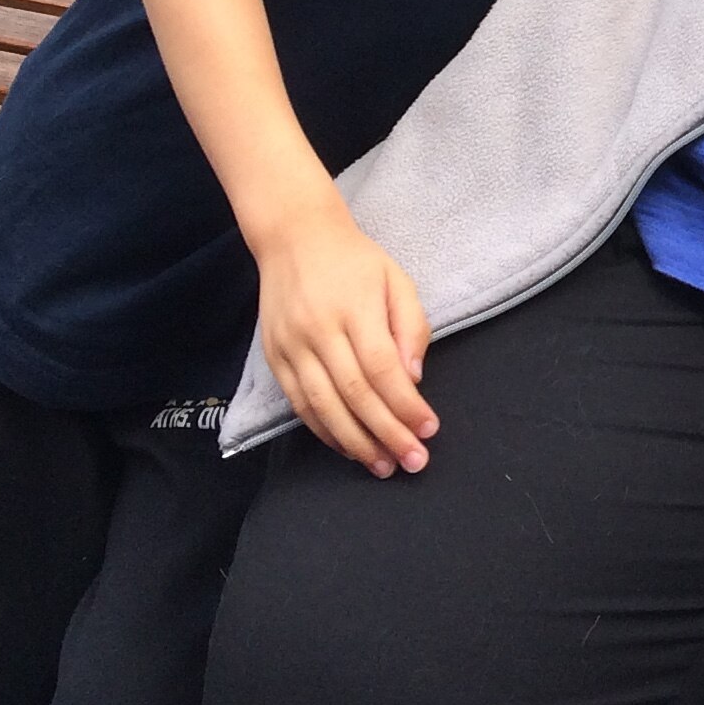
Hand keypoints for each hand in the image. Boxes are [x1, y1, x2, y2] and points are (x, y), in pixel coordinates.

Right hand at [255, 196, 436, 476]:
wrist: (294, 238)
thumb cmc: (355, 261)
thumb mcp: (396, 279)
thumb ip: (411, 327)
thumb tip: (415, 378)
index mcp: (354, 307)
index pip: (383, 368)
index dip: (406, 405)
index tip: (429, 429)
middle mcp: (319, 330)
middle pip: (354, 394)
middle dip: (387, 433)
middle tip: (413, 461)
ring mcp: (291, 346)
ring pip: (323, 406)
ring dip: (355, 443)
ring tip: (383, 465)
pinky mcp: (274, 358)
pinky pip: (300, 404)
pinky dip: (324, 431)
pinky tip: (348, 447)